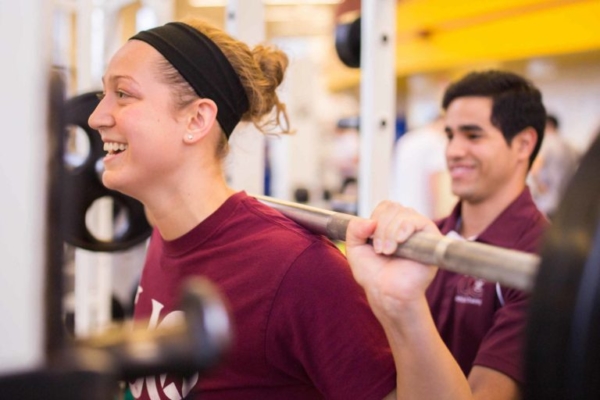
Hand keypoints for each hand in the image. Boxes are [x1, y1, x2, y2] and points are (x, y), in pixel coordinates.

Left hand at [345, 201, 440, 316]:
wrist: (386, 293)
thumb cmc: (373, 274)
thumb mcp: (355, 248)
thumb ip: (354, 229)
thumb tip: (369, 220)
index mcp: (392, 225)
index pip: (386, 206)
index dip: (375, 219)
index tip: (370, 240)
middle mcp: (407, 225)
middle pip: (393, 208)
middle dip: (381, 228)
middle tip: (379, 250)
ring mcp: (419, 232)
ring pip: (403, 214)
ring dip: (390, 232)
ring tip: (387, 252)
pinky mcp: (431, 239)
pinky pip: (419, 221)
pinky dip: (404, 228)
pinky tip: (398, 243)